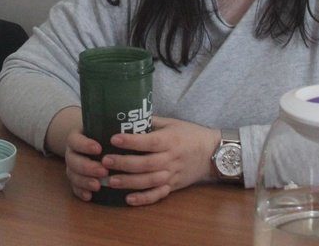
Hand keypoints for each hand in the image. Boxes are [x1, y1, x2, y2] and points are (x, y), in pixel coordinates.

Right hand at [63, 128, 109, 201]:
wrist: (92, 145)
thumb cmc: (102, 136)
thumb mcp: (104, 129)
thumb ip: (112, 131)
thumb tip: (132, 131)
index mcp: (77, 138)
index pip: (75, 140)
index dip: (85, 145)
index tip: (99, 148)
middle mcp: (72, 152)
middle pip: (72, 160)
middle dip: (87, 167)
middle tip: (103, 171)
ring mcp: (72, 167)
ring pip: (72, 174)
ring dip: (84, 181)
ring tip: (97, 186)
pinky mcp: (75, 179)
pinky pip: (74, 187)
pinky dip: (80, 192)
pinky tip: (89, 196)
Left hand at [97, 117, 220, 205]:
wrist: (213, 153)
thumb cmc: (189, 134)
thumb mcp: (172, 123)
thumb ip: (151, 122)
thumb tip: (127, 118)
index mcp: (170, 140)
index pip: (149, 142)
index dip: (131, 141)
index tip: (113, 139)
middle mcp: (171, 159)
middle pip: (146, 164)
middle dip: (124, 163)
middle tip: (105, 161)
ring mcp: (172, 174)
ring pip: (150, 181)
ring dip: (129, 182)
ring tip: (111, 181)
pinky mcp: (173, 186)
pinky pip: (158, 195)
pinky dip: (144, 199)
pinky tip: (128, 199)